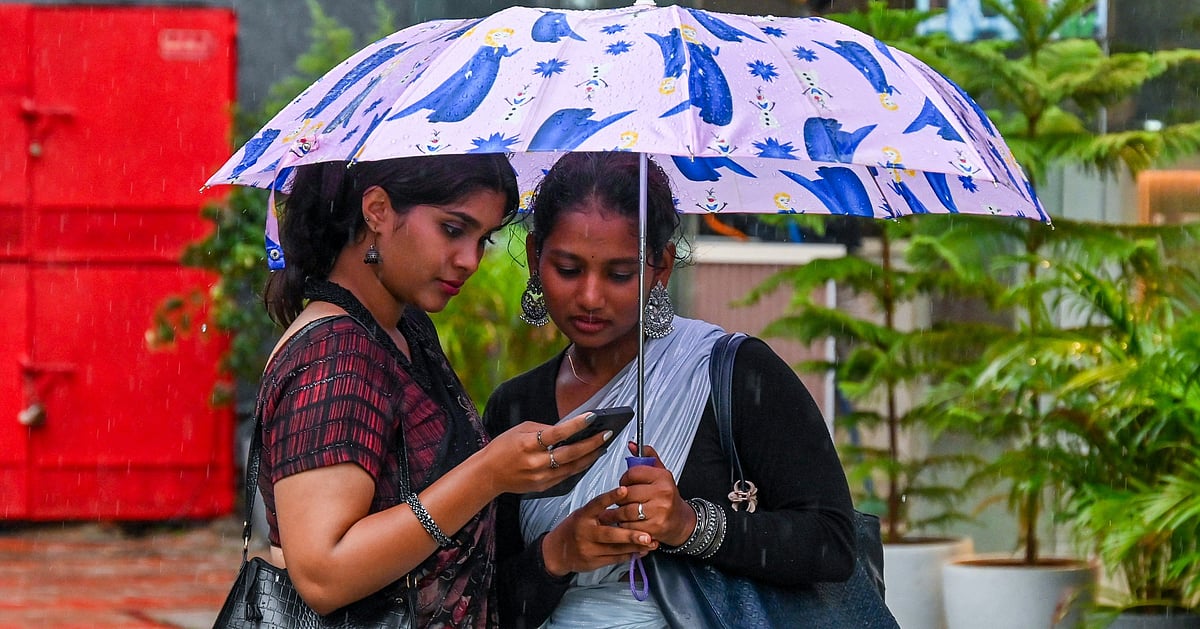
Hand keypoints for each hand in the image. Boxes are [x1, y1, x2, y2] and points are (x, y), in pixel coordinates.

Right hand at [481, 411, 610, 494]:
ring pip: (573, 467)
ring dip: (590, 456)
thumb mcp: (520, 430)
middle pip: (571, 453)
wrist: (488, 474)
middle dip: (592, 443)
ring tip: (603, 446)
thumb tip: (567, 429)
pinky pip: (566, 476)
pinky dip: (579, 467)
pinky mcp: (543, 486)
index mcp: (528, 444)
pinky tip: (588, 458)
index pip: (557, 433)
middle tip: (607, 434)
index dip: (576, 425)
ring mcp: (540, 477)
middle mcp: (536, 462)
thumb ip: (543, 429)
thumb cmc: (503, 447)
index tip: (593, 417)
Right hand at [541, 486, 657, 576]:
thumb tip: (626, 497)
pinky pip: (615, 559)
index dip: (610, 497)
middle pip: (610, 534)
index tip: (625, 490)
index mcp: (583, 516)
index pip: (597, 504)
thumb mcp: (583, 515)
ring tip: (652, 543)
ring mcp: (589, 549)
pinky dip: (630, 555)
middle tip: (648, 535)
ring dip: (635, 547)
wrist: (558, 552)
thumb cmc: (575, 528)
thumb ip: (600, 509)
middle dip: (630, 535)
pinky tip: (642, 552)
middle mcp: (585, 532)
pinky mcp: (593, 562)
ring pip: (616, 549)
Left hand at [595, 443, 696, 547]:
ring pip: (626, 510)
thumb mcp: (661, 474)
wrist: (681, 522)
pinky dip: (623, 525)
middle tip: (618, 500)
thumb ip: (647, 457)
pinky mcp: (655, 528)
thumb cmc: (668, 497)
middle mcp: (663, 493)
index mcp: (663, 477)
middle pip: (627, 493)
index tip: (624, 484)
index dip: (624, 478)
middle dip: (618, 497)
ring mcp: (659, 511)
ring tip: (615, 512)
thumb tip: (632, 445)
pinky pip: (629, 526)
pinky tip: (625, 522)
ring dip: (617, 513)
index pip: (633, 473)